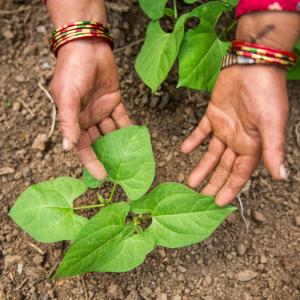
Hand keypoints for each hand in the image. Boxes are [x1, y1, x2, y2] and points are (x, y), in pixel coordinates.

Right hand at [50, 39, 131, 178]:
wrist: (88, 46)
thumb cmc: (72, 70)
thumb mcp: (67, 97)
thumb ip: (69, 122)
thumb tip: (68, 147)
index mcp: (74, 120)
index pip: (82, 147)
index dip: (91, 162)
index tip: (102, 176)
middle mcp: (88, 118)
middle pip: (99, 142)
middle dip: (109, 156)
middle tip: (122, 171)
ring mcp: (102, 111)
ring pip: (112, 132)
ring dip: (122, 144)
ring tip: (134, 157)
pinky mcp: (115, 101)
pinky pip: (123, 118)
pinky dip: (130, 127)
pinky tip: (139, 138)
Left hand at [181, 65, 287, 205]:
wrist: (252, 64)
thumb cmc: (266, 92)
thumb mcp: (271, 123)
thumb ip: (274, 149)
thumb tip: (281, 176)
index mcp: (253, 145)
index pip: (239, 173)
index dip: (229, 188)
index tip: (218, 203)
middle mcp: (238, 140)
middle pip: (224, 167)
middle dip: (213, 183)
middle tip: (200, 198)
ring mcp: (225, 128)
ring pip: (211, 153)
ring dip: (201, 167)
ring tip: (190, 181)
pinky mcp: (213, 114)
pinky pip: (201, 131)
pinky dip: (193, 140)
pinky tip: (185, 150)